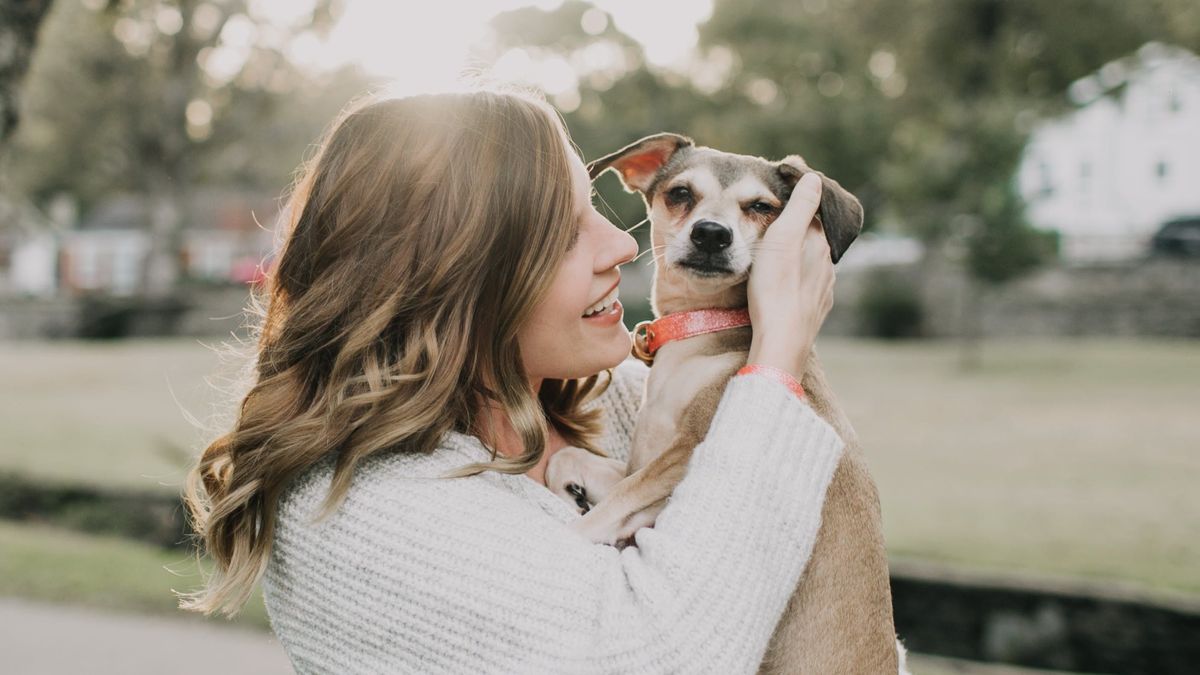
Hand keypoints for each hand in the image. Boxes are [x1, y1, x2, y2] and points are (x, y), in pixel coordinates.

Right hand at [746, 173, 835, 379]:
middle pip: (815, 240)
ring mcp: (824, 290)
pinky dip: (799, 280)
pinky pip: (809, 288)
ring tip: (780, 257)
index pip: (815, 214)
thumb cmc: (775, 287)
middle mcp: (827, 265)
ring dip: (800, 258)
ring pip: (813, 265)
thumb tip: (814, 178)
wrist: (781, 340)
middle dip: (800, 232)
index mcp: (820, 243)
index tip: (784, 200)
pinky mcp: (815, 310)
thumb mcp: (782, 238)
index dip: (801, 205)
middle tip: (777, 227)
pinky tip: (787, 285)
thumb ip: (800, 206)